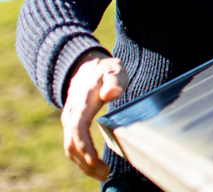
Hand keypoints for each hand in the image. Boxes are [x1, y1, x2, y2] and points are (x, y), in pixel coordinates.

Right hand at [61, 50, 127, 180]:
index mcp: (81, 104)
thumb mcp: (114, 70)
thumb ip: (114, 81)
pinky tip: (94, 165)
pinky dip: (81, 158)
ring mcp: (69, 121)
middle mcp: (71, 115)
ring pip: (69, 148)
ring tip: (102, 174)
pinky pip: (72, 146)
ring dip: (83, 164)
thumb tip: (110, 94)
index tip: (96, 162)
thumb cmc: (105, 70)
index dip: (85, 148)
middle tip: (105, 174)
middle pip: (71, 145)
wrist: (86, 66)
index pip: (78, 130)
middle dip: (86, 163)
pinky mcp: (72, 125)